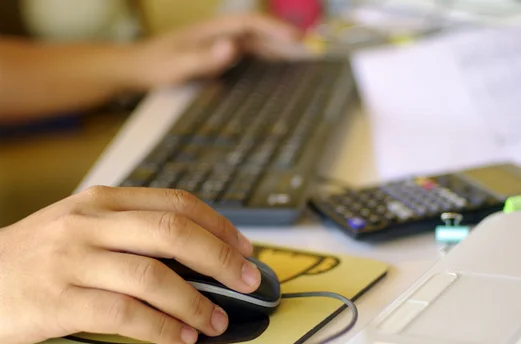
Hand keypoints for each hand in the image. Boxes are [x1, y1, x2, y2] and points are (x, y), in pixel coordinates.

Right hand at [0, 186, 258, 343]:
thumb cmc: (43, 254)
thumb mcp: (88, 226)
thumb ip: (137, 232)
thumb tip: (201, 254)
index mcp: (105, 202)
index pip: (177, 203)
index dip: (219, 225)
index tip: (245, 248)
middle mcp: (91, 224)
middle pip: (172, 232)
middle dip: (220, 258)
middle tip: (247, 281)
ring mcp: (73, 260)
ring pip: (152, 275)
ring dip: (196, 301)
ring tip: (217, 319)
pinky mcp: (58, 299)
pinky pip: (124, 314)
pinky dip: (161, 327)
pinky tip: (180, 336)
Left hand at [128, 13, 304, 88]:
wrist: (136, 68)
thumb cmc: (155, 66)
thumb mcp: (178, 64)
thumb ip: (205, 57)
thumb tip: (233, 47)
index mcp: (213, 30)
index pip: (251, 23)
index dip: (275, 29)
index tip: (297, 39)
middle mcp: (219, 33)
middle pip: (258, 31)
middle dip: (284, 37)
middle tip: (310, 47)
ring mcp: (218, 42)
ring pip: (255, 41)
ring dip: (277, 47)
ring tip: (300, 56)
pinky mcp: (216, 54)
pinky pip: (247, 52)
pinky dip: (264, 56)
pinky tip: (273, 66)